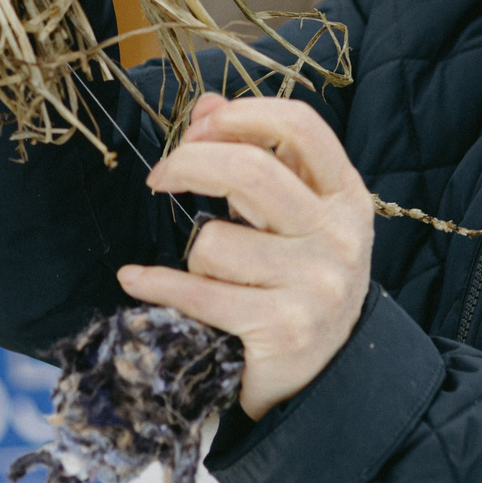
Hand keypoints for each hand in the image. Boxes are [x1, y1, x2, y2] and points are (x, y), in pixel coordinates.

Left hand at [117, 93, 376, 418]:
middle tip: (161, 177)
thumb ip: (257, 155)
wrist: (331, 378)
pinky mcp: (283, 328)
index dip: (241, 115)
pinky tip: (135, 280)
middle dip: (189, 164)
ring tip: (210, 275)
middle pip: (248, 171)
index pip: (300, 125)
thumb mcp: (294, 216)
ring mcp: (315, 284)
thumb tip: (207, 104)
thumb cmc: (302, 281)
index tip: (199, 127)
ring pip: (212, 241)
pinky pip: (197, 291)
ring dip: (193, 256)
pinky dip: (155, 284)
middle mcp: (338, 236)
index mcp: (346, 197)